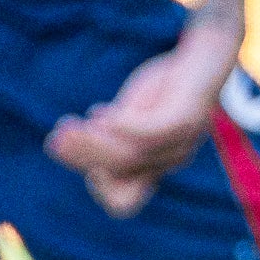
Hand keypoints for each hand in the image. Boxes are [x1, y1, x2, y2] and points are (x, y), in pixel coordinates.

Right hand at [47, 17, 241, 216]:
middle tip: (56, 138)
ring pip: (128, 154)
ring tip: (66, 125)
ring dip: (91, 142)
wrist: (203, 56)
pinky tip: (99, 113)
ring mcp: (180, 141)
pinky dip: (122, 126)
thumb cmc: (163, 89)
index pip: (124, 202)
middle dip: (82, 157)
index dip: (97, 187)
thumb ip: (105, 136)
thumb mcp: (128, 116)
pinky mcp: (186, 116)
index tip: (77, 156)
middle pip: (117, 173)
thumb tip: (63, 145)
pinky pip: (151, 131)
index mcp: (155, 167)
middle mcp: (168, 161)